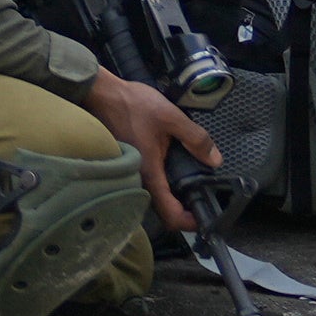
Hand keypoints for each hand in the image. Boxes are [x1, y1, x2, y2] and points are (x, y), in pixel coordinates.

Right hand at [81, 69, 220, 233]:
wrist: (100, 94)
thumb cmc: (132, 105)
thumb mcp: (171, 117)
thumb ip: (196, 138)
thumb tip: (215, 160)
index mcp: (150, 173)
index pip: (170, 214)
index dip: (189, 222)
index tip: (205, 217)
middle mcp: (138, 180)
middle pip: (163, 210)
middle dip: (184, 210)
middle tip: (203, 198)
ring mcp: (131, 173)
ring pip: (155, 197)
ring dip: (173, 197)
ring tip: (192, 182)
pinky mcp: (129, 164)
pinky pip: (149, 184)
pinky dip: (163, 184)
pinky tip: (173, 167)